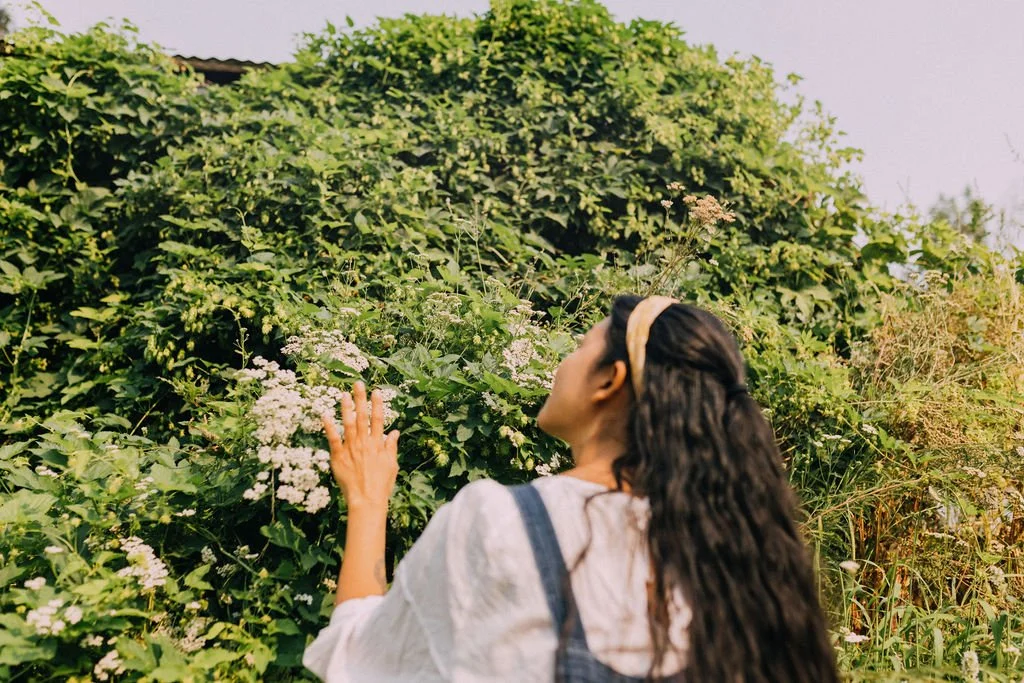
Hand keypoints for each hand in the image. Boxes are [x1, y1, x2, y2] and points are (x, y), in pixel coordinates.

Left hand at [322, 381, 399, 510]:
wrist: (367, 500)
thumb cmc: (381, 484)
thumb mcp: (392, 465)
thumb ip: (391, 447)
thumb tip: (395, 433)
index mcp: (378, 444)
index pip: (378, 420)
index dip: (377, 404)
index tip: (376, 391)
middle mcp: (364, 443)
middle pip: (363, 417)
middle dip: (360, 399)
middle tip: (357, 384)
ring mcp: (351, 449)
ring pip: (348, 424)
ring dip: (346, 408)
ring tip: (343, 394)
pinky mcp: (338, 457)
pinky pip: (332, 439)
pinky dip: (328, 427)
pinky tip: (325, 415)